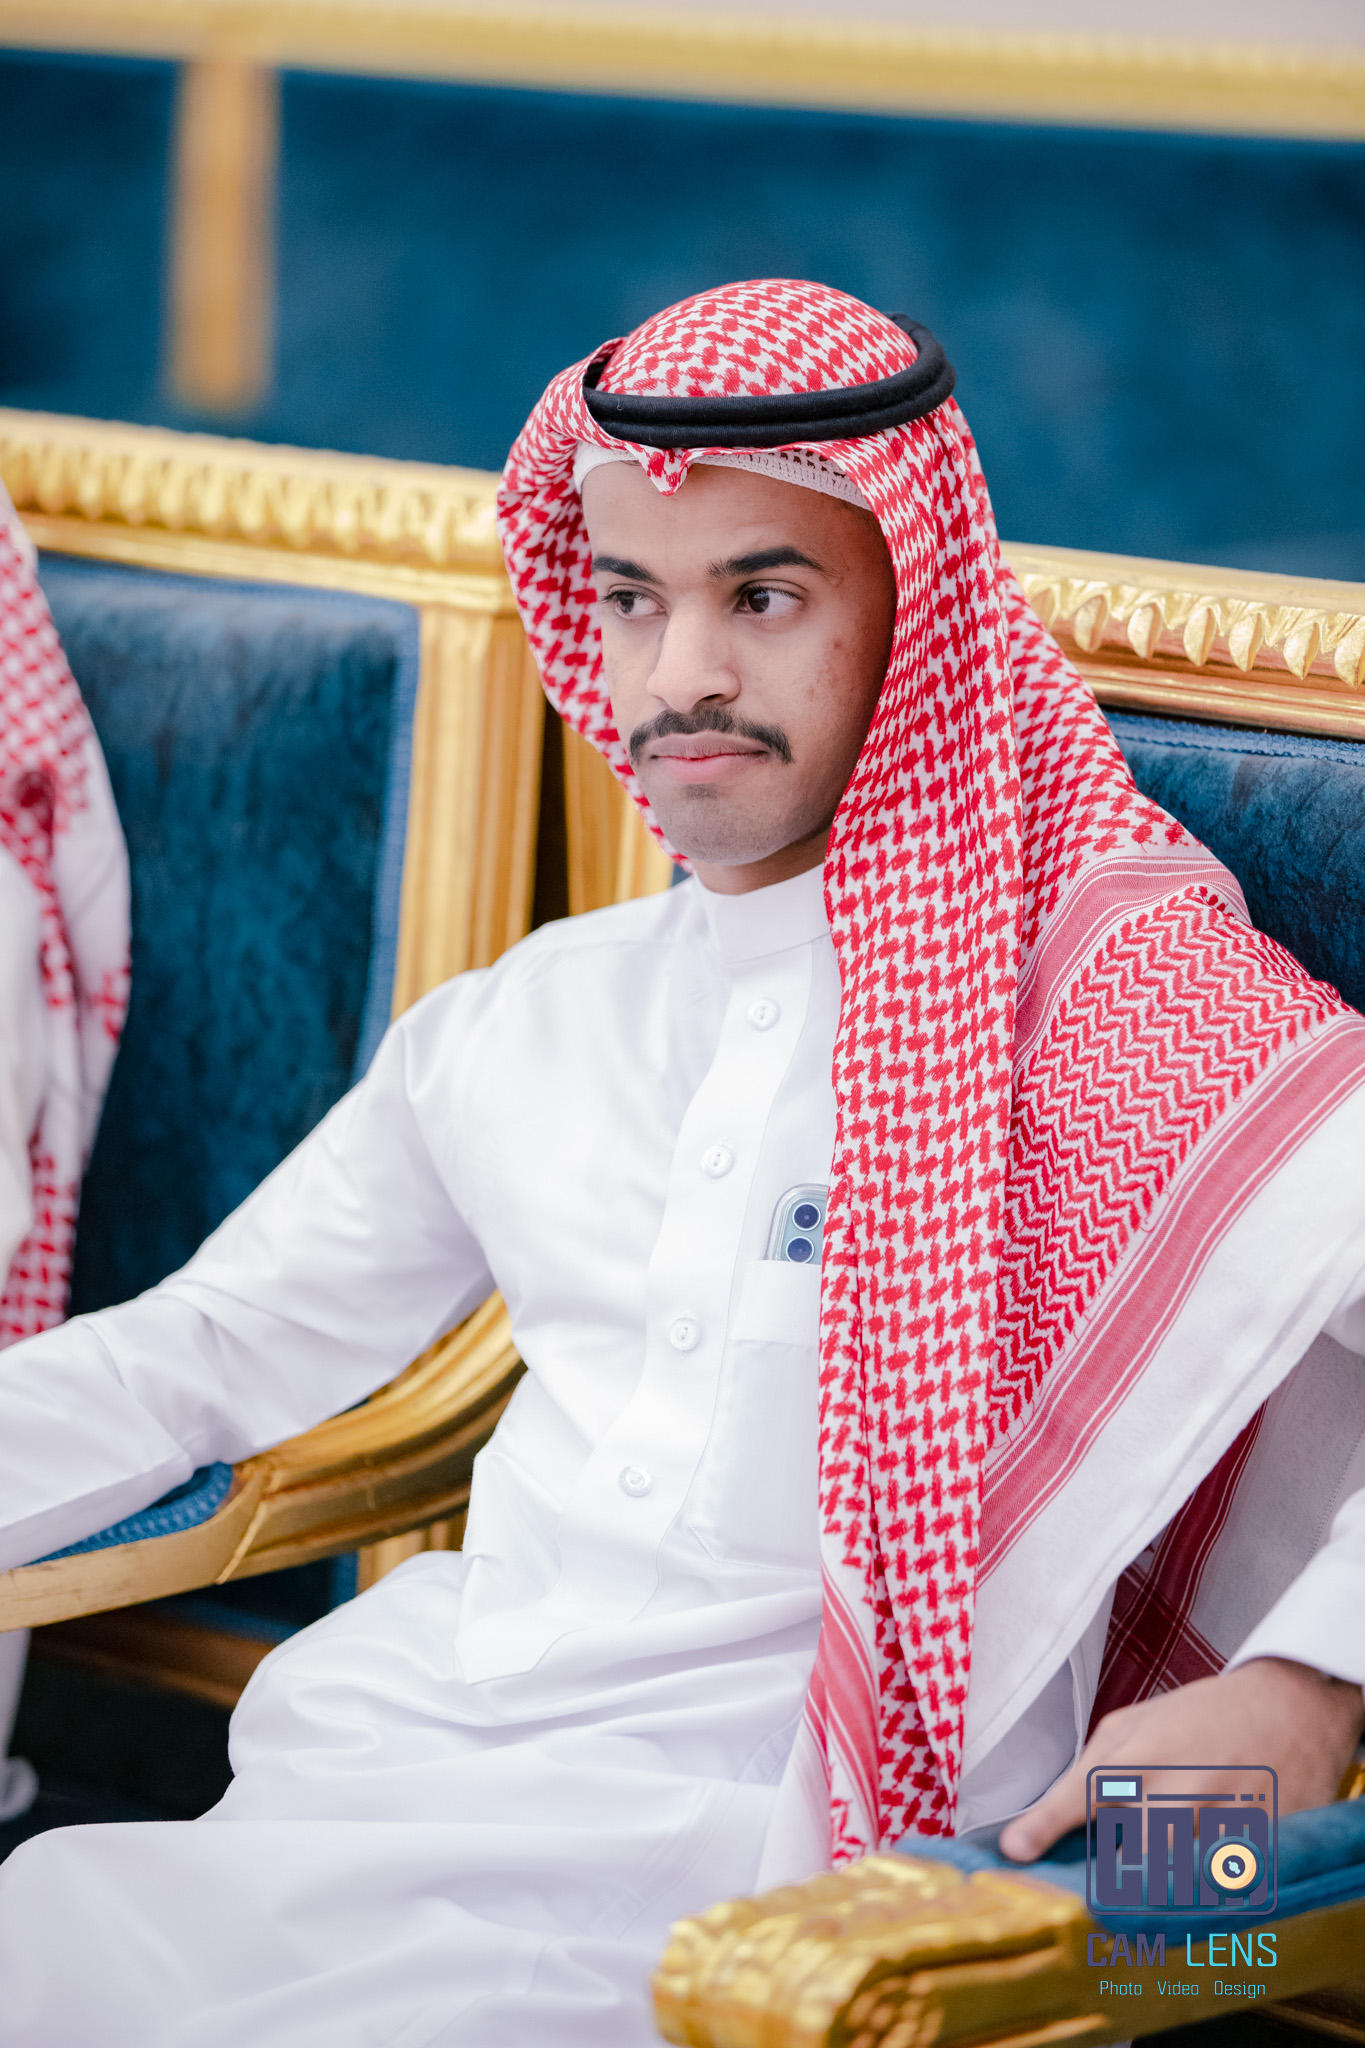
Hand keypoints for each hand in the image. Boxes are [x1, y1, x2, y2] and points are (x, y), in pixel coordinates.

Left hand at [998, 1657, 1364, 1862]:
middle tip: (1107, 1882)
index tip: (1014, 1852)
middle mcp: (1179, 1787)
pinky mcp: (1265, 1843)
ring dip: (1164, 1885)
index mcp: (1141, 1755)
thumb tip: (1047, 1816)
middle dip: (1114, 1876)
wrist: (1290, 1706)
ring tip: (1167, 1873)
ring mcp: (1224, 1818)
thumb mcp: (1135, 1723)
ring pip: (1178, 1877)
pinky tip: (1211, 1865)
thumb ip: (1092, 1767)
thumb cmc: (1201, 1716)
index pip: (1082, 1793)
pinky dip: (1212, 1886)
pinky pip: (1227, 1885)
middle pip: (1129, 1855)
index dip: (1044, 1824)